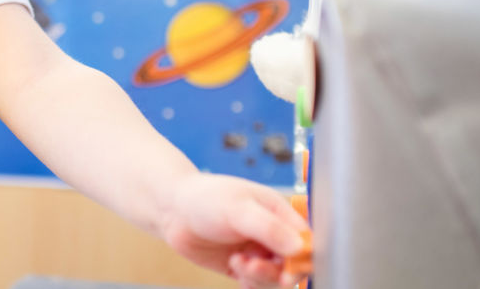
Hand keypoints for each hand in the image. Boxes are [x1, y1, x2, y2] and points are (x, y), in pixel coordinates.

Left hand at [159, 173, 309, 287]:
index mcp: (280, 212)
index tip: (287, 269)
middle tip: (253, 265)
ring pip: (277, 278)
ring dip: (260, 277)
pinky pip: (259, 284)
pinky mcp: (243, 266)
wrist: (172, 209)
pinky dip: (252, 284)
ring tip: (238, 262)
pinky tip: (237, 270)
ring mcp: (259, 251)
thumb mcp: (238, 209)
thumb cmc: (205, 198)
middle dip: (277, 271)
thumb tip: (299, 248)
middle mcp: (273, 233)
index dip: (302, 259)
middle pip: (294, 265)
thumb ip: (269, 228)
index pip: (307, 241)